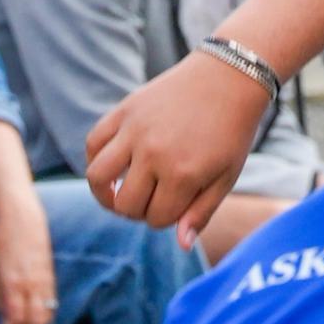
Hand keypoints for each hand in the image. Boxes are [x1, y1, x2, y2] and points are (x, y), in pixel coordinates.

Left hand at [0, 195, 57, 323]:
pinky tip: (30, 314)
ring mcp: (45, 282)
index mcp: (14, 282)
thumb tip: (4, 319)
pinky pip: (51, 306)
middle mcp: (32, 285)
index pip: (16, 319)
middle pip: (35, 323)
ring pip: (47, 317)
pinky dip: (41, 316)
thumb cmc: (3, 244)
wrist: (24, 222)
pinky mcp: (52, 279)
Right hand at [86, 51, 271, 244]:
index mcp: (183, 174)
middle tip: (149, 201)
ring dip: (103, 193)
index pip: (156, 219)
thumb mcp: (226, 177)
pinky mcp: (123, 111)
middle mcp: (154, 154)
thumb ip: (202, 212)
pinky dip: (95, 159)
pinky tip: (111, 166)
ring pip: (97, 177)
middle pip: (125, 204)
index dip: (164, 220)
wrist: (227, 79)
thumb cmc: (231, 133)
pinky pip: (93, 143)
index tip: (175, 208)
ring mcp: (135, 131)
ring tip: (117, 193)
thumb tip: (181, 245)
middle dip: (137, 211)